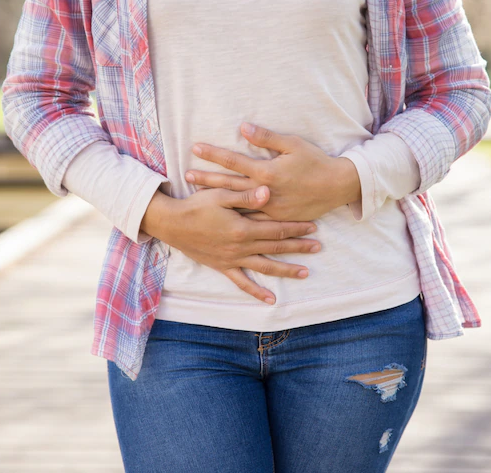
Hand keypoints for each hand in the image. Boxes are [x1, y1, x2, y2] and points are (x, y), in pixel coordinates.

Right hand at [159, 185, 321, 304]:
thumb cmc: (195, 205)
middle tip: (318, 247)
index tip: (313, 226)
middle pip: (275, 247)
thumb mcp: (220, 195)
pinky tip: (271, 299)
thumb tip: (268, 192)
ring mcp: (232, 259)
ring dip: (286, 270)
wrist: (171, 224)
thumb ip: (245, 195)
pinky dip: (256, 291)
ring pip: (265, 267)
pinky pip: (242, 282)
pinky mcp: (223, 267)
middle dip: (298, 247)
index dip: (296, 227)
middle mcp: (240, 247)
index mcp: (242, 228)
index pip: (276, 228)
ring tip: (305, 273)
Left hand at [185, 123, 361, 221]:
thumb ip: (266, 137)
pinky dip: (235, 216)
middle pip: (229, 184)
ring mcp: (269, 208)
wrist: (337, 187)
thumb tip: (244, 127)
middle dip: (206, 179)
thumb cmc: (316, 162)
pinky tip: (222, 215)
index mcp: (267, 172)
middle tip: (187, 176)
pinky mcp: (276, 219)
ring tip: (197, 196)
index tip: (195, 148)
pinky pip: (252, 219)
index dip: (213, 154)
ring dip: (216, 199)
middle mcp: (264, 192)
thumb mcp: (293, 144)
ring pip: (237, 204)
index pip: (233, 161)